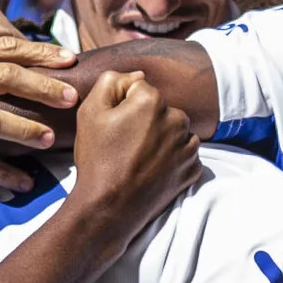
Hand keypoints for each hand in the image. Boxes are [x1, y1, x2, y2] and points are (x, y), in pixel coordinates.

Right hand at [0, 37, 79, 193]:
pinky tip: (22, 183)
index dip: (40, 53)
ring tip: (51, 139)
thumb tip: (9, 46)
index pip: (5, 48)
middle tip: (72, 96)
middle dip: (43, 87)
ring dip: (26, 130)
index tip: (70, 59)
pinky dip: (1, 173)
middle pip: (6, 78)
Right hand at [68, 71, 200, 241]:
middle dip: (145, 121)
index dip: (122, 105)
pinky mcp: (193, 168)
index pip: (138, 88)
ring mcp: (188, 146)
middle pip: (160, 109)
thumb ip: (112, 81)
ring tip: (138, 158)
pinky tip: (151, 168)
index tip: (114, 126)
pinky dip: (171, 158)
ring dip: (161, 139)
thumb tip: (138, 75)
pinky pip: (184, 153)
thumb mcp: (90, 111)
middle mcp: (177, 119)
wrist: (110, 207)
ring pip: (174, 130)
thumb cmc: (98, 159)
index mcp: (152, 100)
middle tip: (124, 144)